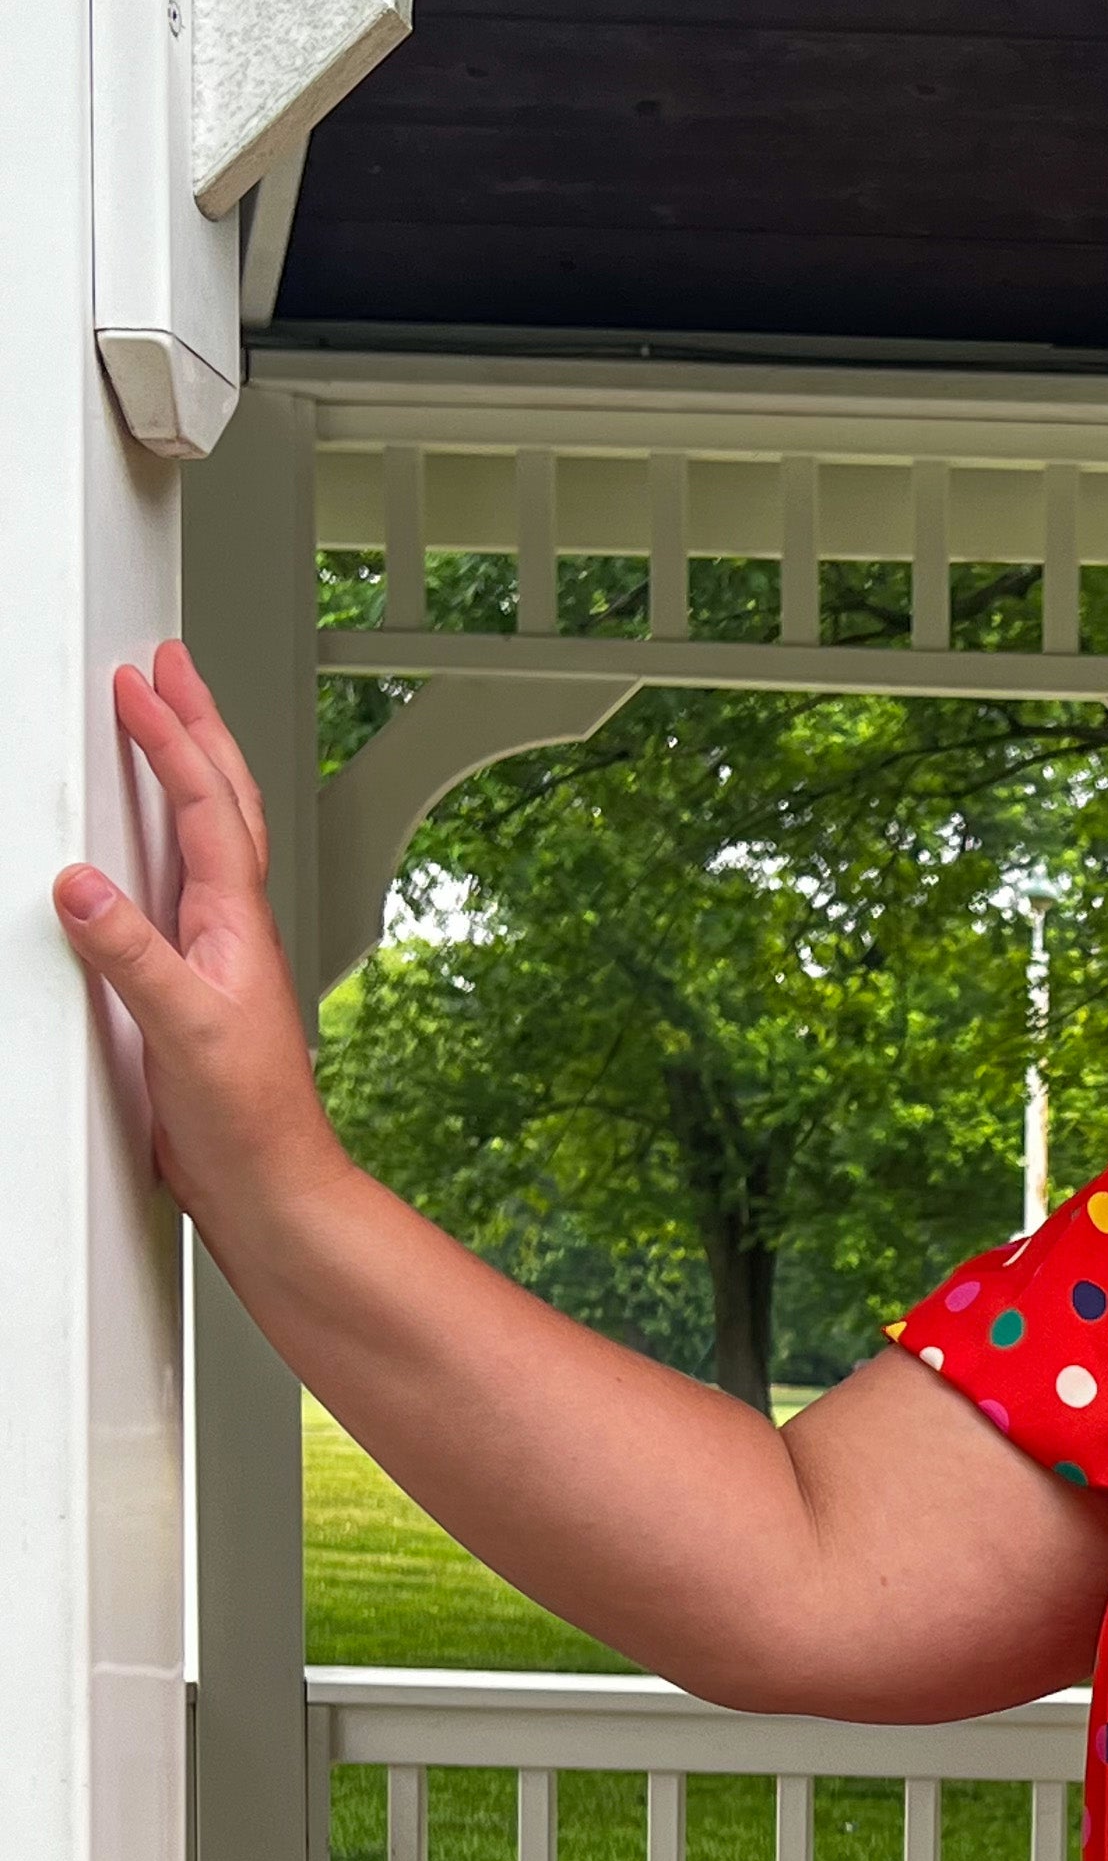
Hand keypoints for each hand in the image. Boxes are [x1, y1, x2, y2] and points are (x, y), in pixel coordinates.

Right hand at [53, 644, 335, 1223]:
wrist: (273, 1192)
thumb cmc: (252, 1125)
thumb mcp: (183, 1031)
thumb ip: (131, 957)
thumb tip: (80, 887)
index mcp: (236, 926)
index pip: (205, 806)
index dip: (171, 738)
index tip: (139, 683)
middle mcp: (233, 930)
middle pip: (223, 803)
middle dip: (196, 727)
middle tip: (170, 668)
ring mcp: (217, 957)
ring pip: (208, 841)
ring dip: (188, 775)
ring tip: (165, 727)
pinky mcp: (194, 989)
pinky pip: (178, 891)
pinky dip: (165, 845)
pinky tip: (143, 854)